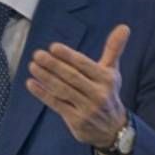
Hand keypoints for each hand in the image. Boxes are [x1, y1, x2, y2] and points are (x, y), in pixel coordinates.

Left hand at [25, 23, 129, 152]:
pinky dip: (43, 94)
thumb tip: (124, 26)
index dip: (68, 56)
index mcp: (107, 79)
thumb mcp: (112, 72)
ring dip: (46, 78)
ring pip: (63, 90)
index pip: (85, 65)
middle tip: (37, 54)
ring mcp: (87, 108)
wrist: (113, 128)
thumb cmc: (108, 93)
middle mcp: (98, 94)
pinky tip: (31, 84)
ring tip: (32, 66)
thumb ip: (114, 49)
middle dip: (53, 65)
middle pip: (72, 77)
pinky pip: (57, 104)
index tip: (53, 47)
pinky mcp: (76, 120)